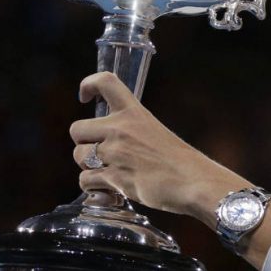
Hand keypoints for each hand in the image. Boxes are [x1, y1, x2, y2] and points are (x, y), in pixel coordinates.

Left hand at [69, 72, 251, 220]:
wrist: (193, 181)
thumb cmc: (178, 160)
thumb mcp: (154, 131)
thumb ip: (130, 131)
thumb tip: (107, 140)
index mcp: (134, 112)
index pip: (105, 82)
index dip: (88, 85)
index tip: (85, 97)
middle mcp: (121, 129)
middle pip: (76, 128)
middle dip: (83, 143)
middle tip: (98, 153)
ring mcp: (116, 153)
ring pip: (78, 155)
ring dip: (87, 166)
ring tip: (106, 172)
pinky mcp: (115, 178)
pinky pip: (85, 180)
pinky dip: (92, 187)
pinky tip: (107, 188)